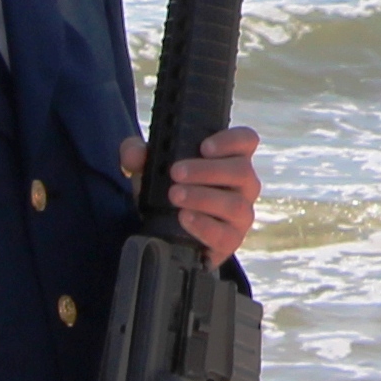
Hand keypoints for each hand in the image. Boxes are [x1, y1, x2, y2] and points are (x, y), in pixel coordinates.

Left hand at [128, 126, 262, 263]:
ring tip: (175, 195)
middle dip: (206, 170)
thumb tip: (134, 153)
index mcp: (230, 158)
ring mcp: (240, 214)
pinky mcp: (231, 240)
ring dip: (203, 197)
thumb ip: (138, 155)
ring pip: (235, 204)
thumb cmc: (169, 189)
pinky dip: (204, 225)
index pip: (246, 140)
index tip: (204, 147)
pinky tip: (184, 217)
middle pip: (242, 170)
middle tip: (176, 172)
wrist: (166, 231)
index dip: (231, 140)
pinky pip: (226, 234)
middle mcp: (242, 185)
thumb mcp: (151, 168)